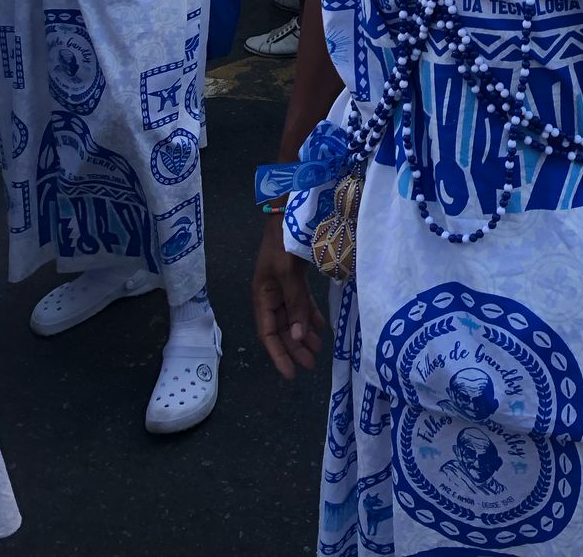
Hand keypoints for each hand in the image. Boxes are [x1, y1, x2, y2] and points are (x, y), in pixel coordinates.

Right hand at [252, 217, 325, 379]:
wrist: (289, 209)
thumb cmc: (282, 240)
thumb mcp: (286, 272)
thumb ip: (294, 304)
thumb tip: (299, 337)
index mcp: (261, 295)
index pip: (267, 333)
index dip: (278, 354)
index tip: (291, 373)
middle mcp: (270, 294)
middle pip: (281, 328)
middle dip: (294, 347)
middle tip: (310, 365)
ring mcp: (283, 286)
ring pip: (293, 318)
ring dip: (304, 334)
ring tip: (318, 351)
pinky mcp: (296, 277)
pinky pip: (302, 303)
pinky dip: (310, 315)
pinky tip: (321, 327)